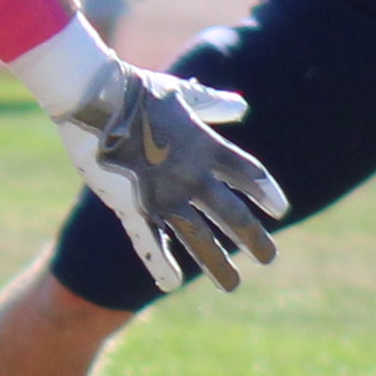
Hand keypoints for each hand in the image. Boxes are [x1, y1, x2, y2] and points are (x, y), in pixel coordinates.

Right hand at [32, 32, 283, 292]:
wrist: (95, 97)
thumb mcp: (182, 95)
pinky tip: (170, 286)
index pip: (250, 175)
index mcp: (207, 146)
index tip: (280, 211)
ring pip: (199, 240)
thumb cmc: (137, 90)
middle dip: (254, 240)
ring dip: (217, 265)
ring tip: (232, 285)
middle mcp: (193, 176)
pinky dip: (160, 265)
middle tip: (269, 258)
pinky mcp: (132, 207)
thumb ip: (212, 104)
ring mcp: (164, 194)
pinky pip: (150, 242)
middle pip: (234, 216)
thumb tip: (240, 106)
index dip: (267, 193)